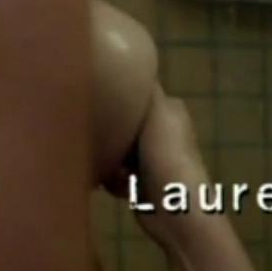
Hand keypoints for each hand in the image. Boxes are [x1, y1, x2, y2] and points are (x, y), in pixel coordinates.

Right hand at [105, 86, 211, 249]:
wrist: (175, 208)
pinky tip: (115, 183)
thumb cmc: (168, 154)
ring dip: (109, 158)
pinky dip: (112, 180)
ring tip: (107, 162)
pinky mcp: (140, 184)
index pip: (139, 95)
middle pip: (124, 123)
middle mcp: (161, 133)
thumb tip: (135, 62)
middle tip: (96, 132)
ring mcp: (151, 160)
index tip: (99, 98)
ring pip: (116, 150)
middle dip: (111, 131)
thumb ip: (147, 88)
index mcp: (170, 112)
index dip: (120, 97)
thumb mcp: (158, 111)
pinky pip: (114, 175)